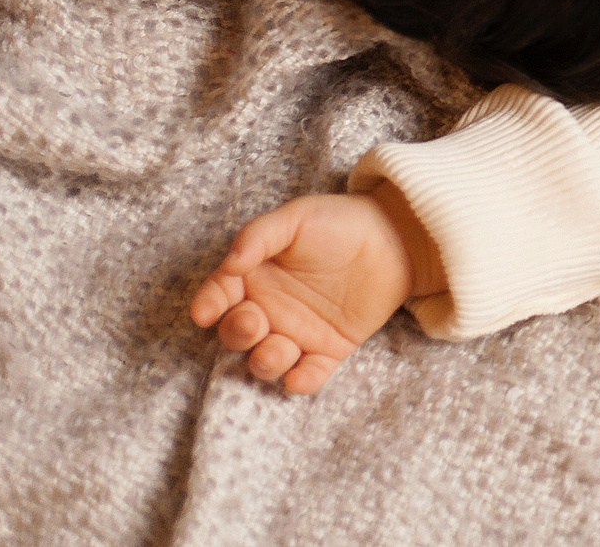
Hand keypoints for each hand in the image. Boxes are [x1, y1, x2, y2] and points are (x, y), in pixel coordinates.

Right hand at [189, 187, 437, 394]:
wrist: (395, 236)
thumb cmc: (339, 222)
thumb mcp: (297, 217)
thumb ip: (259, 236)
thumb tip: (230, 263)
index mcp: (254, 276)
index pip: (219, 295)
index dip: (208, 304)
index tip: (204, 313)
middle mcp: (269, 308)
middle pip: (238, 332)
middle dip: (238, 334)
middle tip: (253, 324)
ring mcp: (297, 332)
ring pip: (267, 359)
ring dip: (266, 362)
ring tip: (278, 351)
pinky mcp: (328, 349)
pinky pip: (309, 374)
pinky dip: (302, 381)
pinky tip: (301, 377)